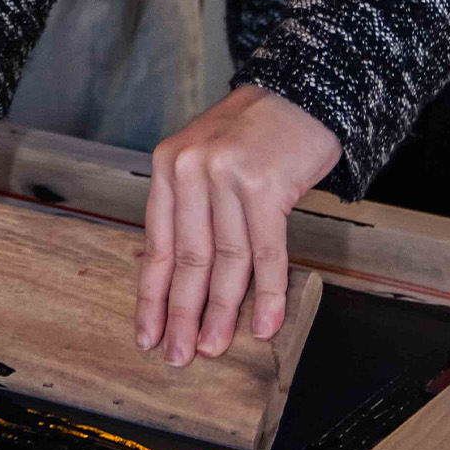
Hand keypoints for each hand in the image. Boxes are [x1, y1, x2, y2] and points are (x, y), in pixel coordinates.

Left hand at [137, 86, 341, 365]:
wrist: (302, 93)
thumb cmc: (254, 131)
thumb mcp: (205, 157)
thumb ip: (190, 207)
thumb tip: (183, 279)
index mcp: (168, 166)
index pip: (157, 244)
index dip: (153, 296)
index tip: (148, 334)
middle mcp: (191, 170)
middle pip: (187, 259)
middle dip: (182, 314)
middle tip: (178, 356)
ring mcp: (227, 177)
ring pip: (224, 261)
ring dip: (221, 312)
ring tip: (213, 348)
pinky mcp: (264, 186)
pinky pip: (265, 253)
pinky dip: (267, 294)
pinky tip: (264, 324)